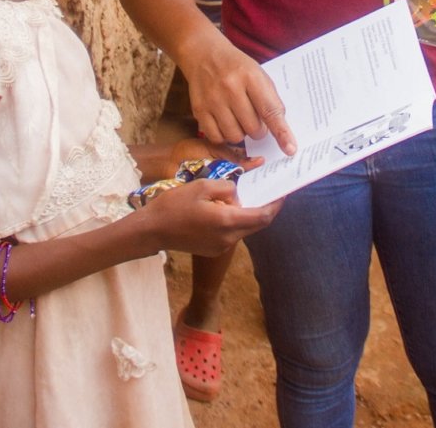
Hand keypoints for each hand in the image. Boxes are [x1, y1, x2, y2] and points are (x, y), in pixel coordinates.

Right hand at [142, 177, 281, 256]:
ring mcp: (221, 246)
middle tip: (265, 193)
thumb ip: (225, 188)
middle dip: (263, 209)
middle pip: (255, 224)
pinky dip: (233, 222)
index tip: (282, 194)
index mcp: (227, 221)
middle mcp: (228, 238)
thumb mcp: (200, 186)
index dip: (275, 206)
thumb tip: (237, 193)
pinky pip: (231, 234)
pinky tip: (220, 210)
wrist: (153, 230)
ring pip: (243, 229)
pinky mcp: (213, 249)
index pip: (262, 216)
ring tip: (237, 199)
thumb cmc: (174, 205)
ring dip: (245, 215)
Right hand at [184, 40, 296, 156]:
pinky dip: (224, 135)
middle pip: (253, 128)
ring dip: (241, 133)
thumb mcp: (258, 74)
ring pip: (235, 136)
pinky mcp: (199, 109)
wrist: (204, 53)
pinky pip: (216, 136)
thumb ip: (269, 100)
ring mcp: (212, 99)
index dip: (281, 132)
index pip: (270, 110)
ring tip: (238, 119)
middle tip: (253, 118)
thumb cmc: (236, 66)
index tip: (290, 148)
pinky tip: (225, 123)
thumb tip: (279, 132)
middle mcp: (230, 88)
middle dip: (258, 130)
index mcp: (250, 76)